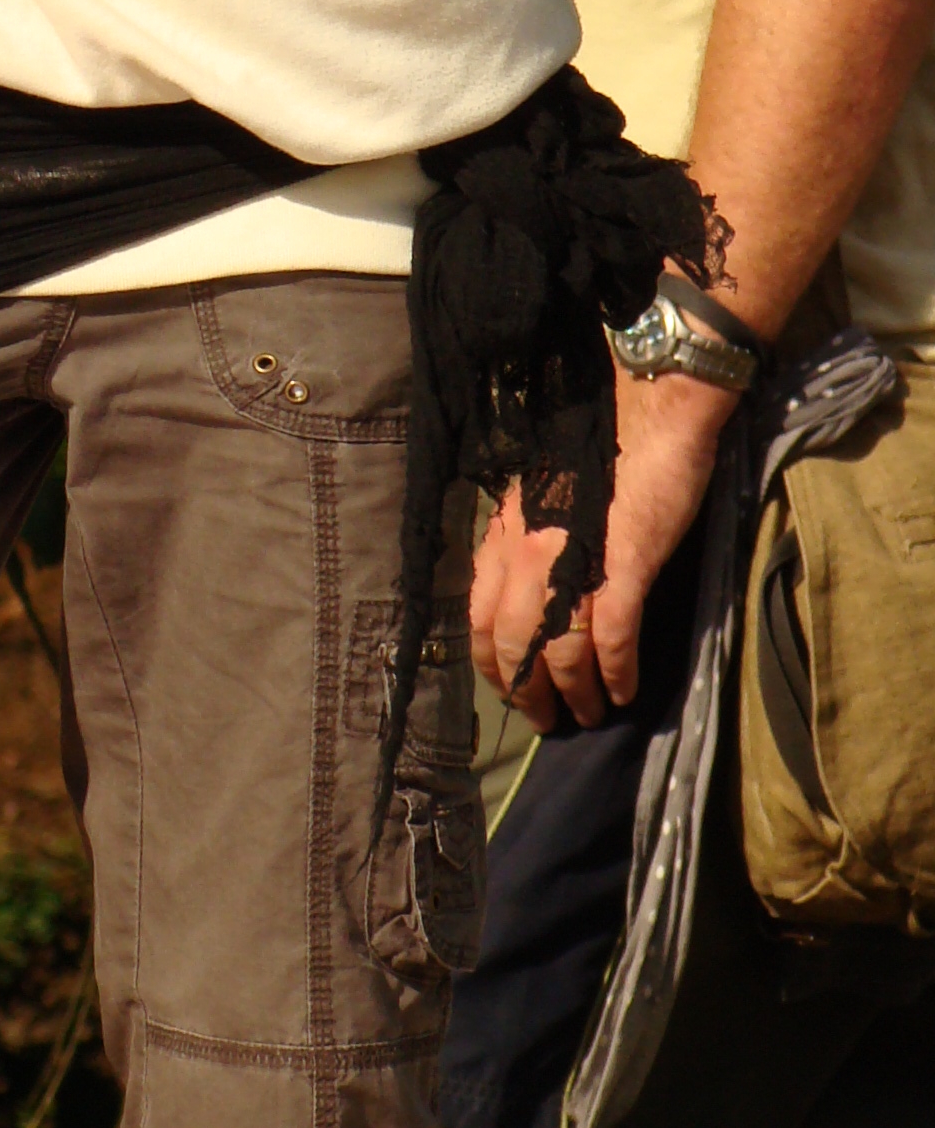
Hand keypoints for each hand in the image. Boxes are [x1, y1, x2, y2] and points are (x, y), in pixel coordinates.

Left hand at [470, 360, 735, 728]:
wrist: (647, 407)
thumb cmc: (599, 447)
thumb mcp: (542, 496)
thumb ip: (528, 541)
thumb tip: (531, 589)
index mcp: (503, 535)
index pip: (479, 618)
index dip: (493, 663)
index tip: (510, 689)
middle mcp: (525, 553)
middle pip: (514, 646)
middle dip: (530, 693)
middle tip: (550, 721)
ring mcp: (573, 561)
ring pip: (561, 652)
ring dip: (576, 693)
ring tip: (590, 714)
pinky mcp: (624, 565)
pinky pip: (611, 638)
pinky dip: (616, 674)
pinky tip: (624, 693)